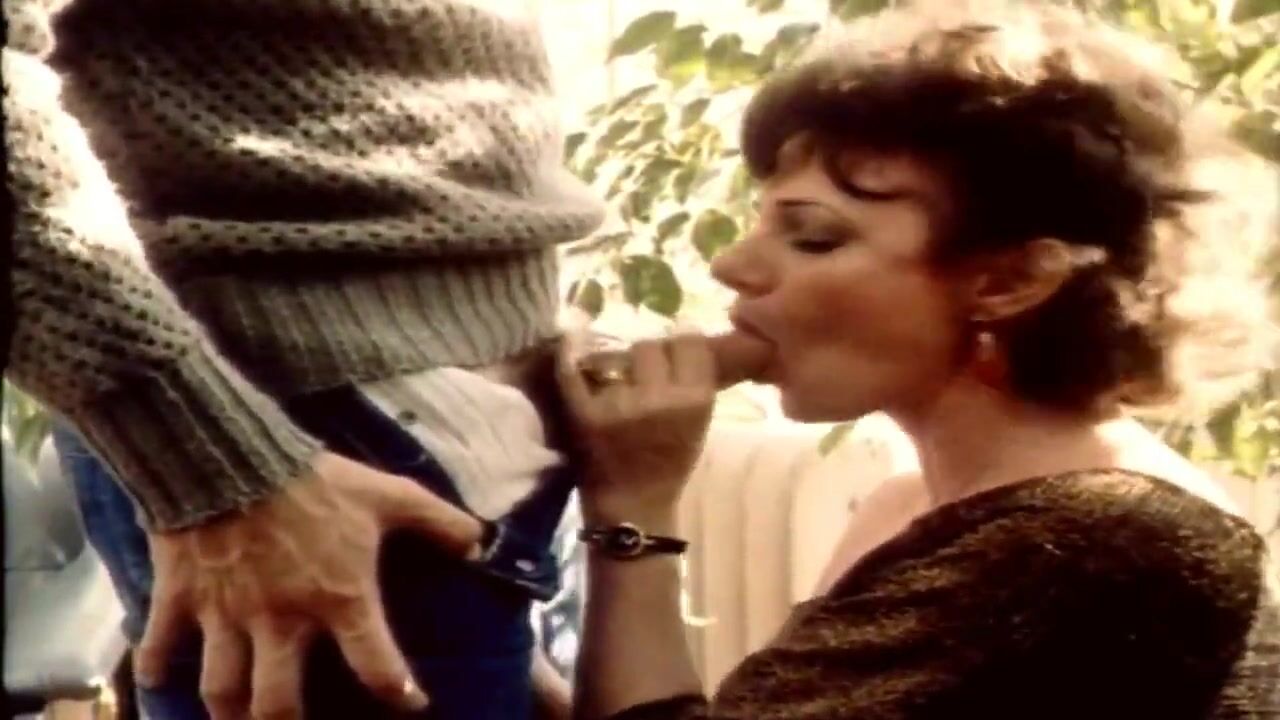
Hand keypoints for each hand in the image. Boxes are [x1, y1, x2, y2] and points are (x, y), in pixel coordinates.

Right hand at [136, 451, 483, 719]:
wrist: (230, 454)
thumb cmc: (315, 479)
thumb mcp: (388, 495)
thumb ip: (437, 521)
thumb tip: (483, 542)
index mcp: (338, 600)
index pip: (377, 664)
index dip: (398, 691)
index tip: (410, 704)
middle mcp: (282, 621)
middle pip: (277, 704)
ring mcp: (227, 615)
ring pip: (222, 690)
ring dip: (228, 713)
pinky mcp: (182, 597)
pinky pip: (162, 645)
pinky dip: (156, 666)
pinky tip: (157, 680)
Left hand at [557, 330, 769, 522]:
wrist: (634, 508)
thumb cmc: (669, 466)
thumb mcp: (699, 423)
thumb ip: (696, 381)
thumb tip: (687, 331)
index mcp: (696, 401)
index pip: (689, 342)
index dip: (679, 344)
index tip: (671, 353)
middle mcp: (660, 399)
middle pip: (651, 344)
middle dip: (646, 356)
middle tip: (641, 372)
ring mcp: (620, 405)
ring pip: (617, 353)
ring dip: (616, 360)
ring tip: (615, 378)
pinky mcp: (585, 415)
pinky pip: (573, 370)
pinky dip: (570, 354)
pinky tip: (573, 341)